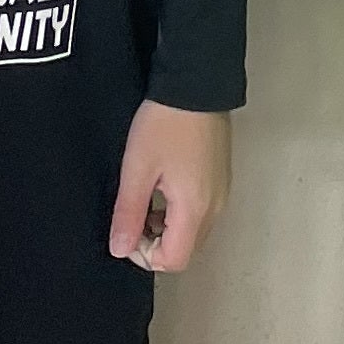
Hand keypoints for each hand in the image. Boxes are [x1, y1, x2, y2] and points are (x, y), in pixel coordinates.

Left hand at [107, 101, 231, 272]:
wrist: (197, 83)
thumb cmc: (164, 126)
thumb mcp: (137, 168)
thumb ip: (128, 213)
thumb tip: (119, 251)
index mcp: (195, 210)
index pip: (174, 260)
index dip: (144, 256)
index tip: (127, 228)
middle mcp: (216, 209)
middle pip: (186, 250)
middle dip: (156, 243)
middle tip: (133, 213)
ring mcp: (223, 193)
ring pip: (194, 231)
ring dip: (167, 228)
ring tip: (147, 197)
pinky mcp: (223, 178)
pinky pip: (202, 212)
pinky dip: (180, 212)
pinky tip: (165, 184)